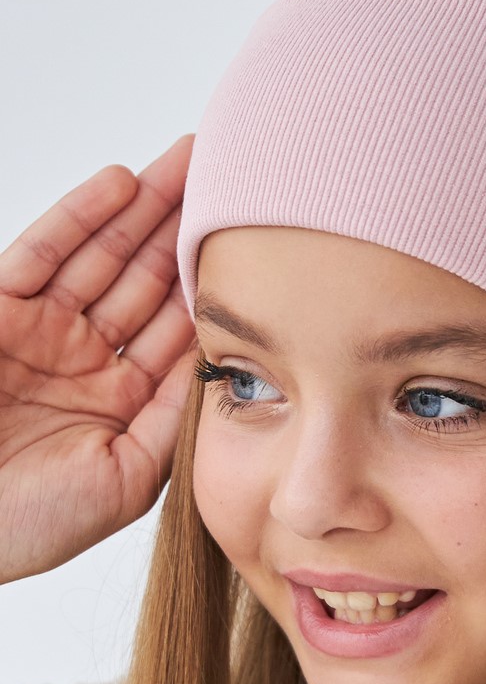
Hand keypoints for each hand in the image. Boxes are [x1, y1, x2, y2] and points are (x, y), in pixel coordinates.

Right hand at [0, 135, 197, 582]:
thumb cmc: (28, 523)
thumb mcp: (127, 478)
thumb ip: (174, 417)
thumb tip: (224, 362)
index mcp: (122, 396)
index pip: (177, 324)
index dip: (214, 282)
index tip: (259, 243)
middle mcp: (86, 355)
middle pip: (148, 276)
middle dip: (187, 229)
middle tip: (235, 180)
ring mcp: (40, 329)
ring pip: (104, 252)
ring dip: (146, 205)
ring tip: (192, 160)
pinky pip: (43, 252)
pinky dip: (82, 215)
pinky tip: (125, 181)